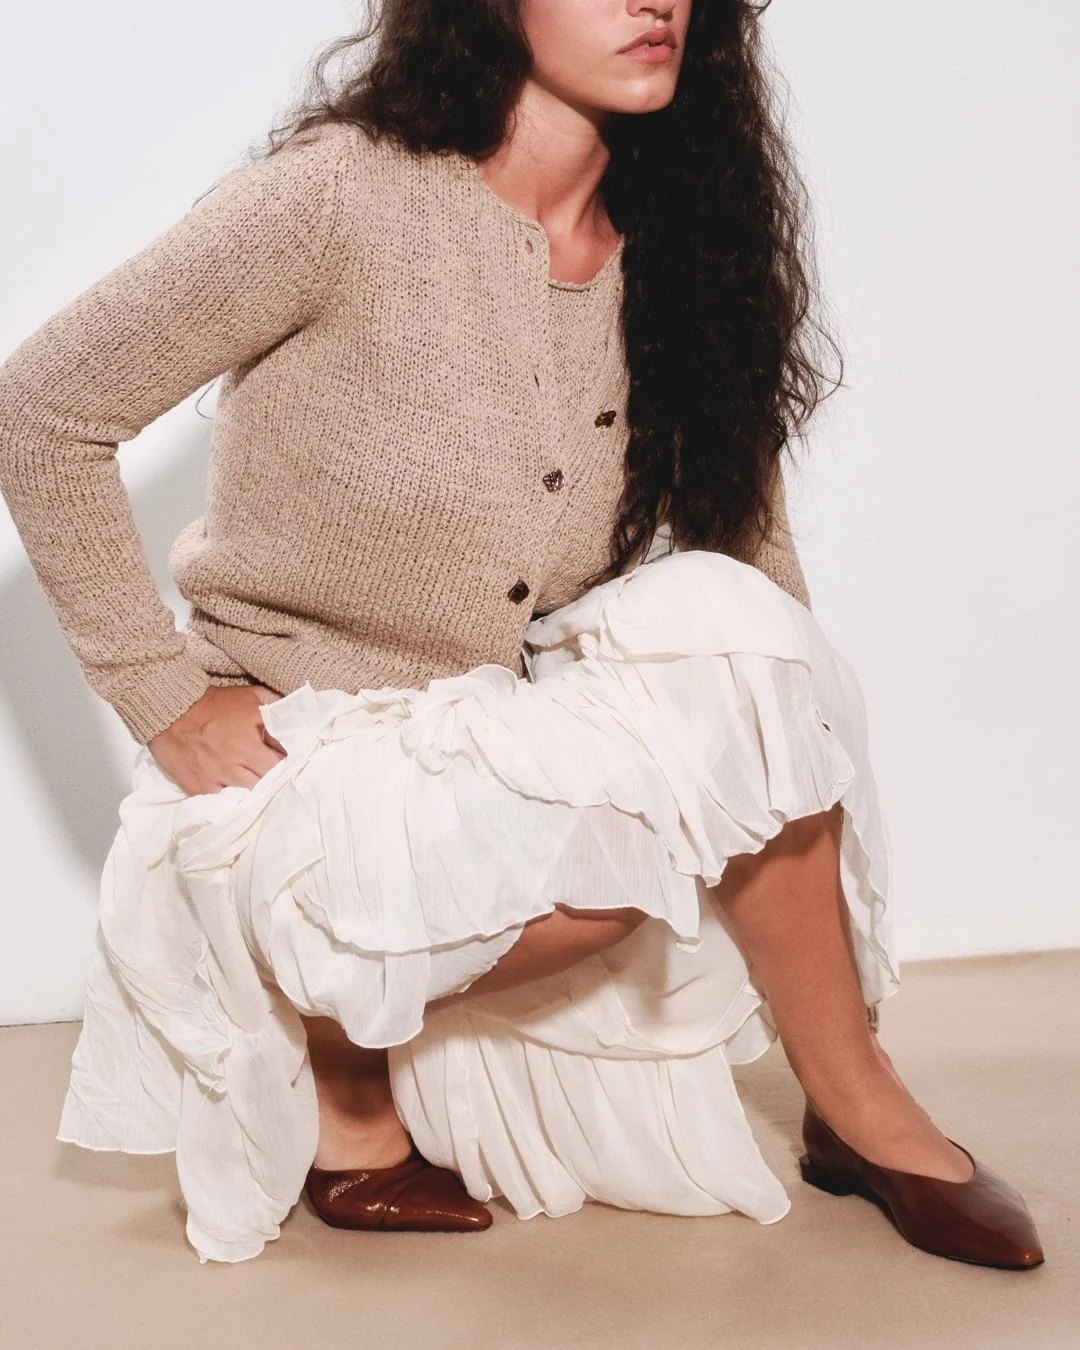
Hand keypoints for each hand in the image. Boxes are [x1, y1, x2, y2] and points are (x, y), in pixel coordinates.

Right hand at [147, 684, 286, 795]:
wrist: (170, 710)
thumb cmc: (213, 702)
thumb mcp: (250, 694)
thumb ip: (276, 703)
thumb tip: (299, 714)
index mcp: (254, 736)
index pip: (286, 758)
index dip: (294, 762)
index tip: (298, 764)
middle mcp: (239, 756)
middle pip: (271, 780)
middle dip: (279, 780)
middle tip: (283, 781)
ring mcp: (219, 774)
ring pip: (251, 794)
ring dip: (259, 793)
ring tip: (264, 792)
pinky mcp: (200, 787)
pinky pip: (225, 803)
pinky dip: (234, 803)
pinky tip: (241, 801)